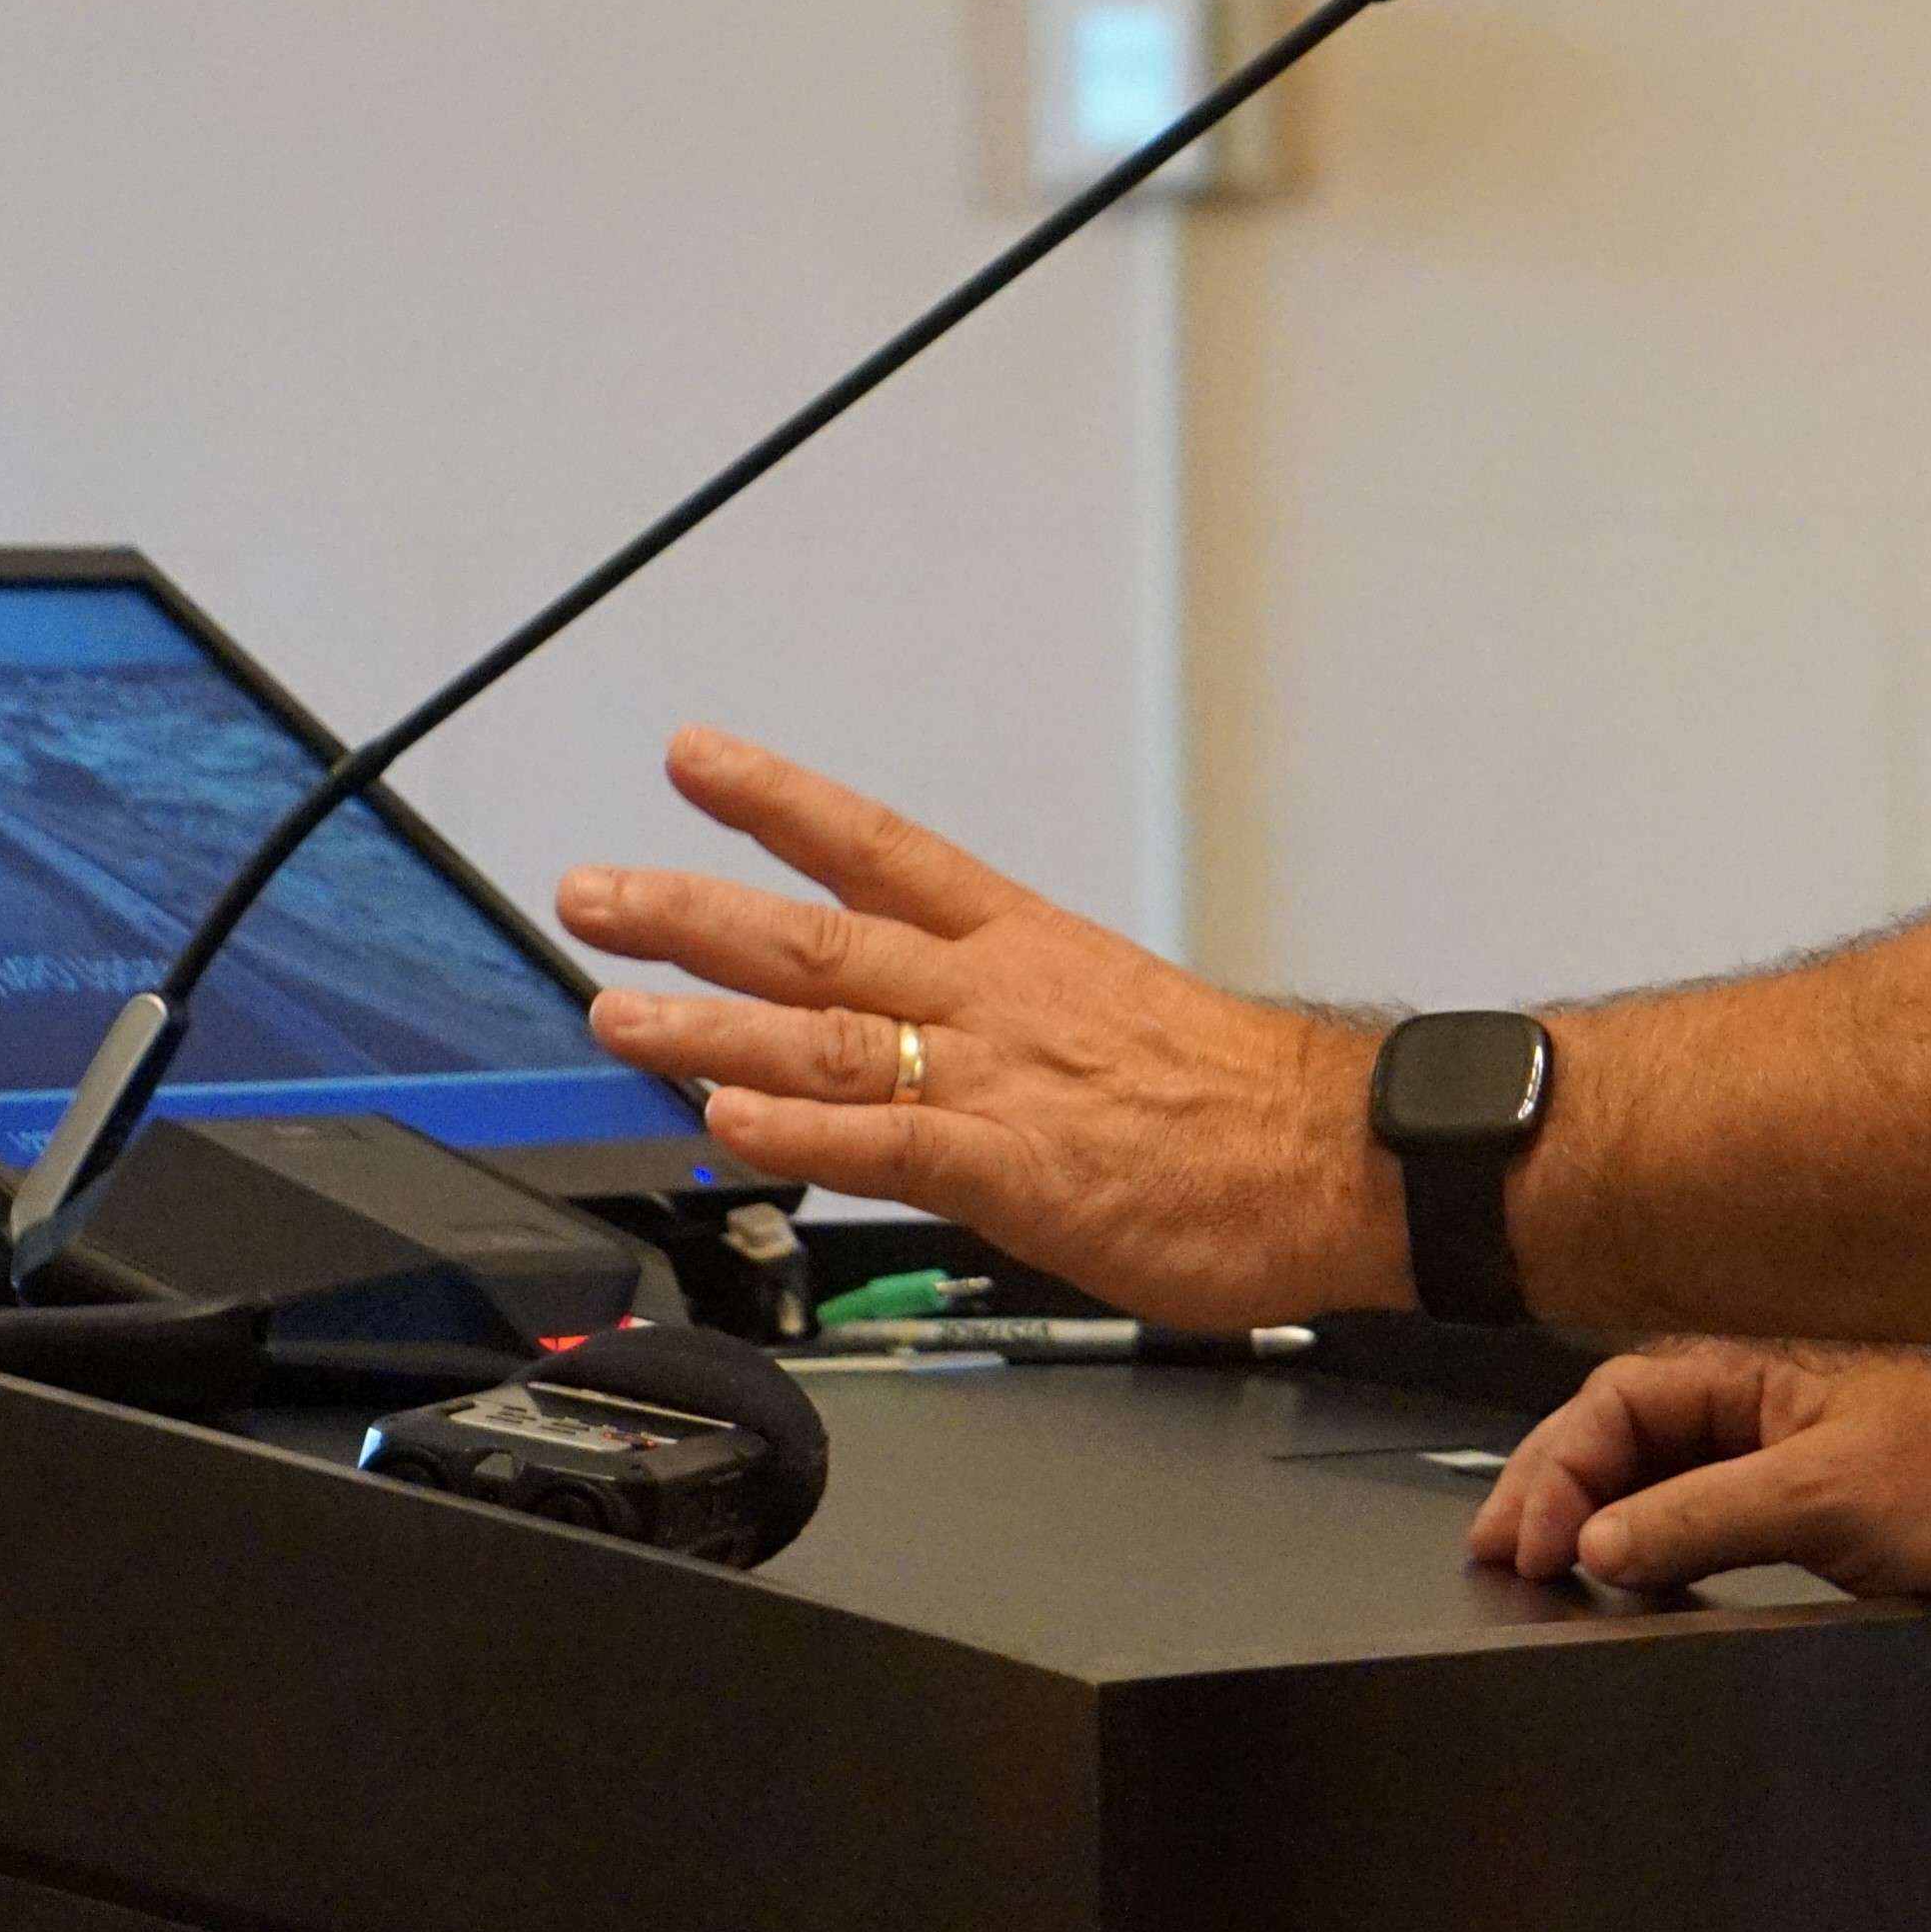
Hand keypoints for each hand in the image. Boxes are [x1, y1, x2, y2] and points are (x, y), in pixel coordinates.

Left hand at [558, 730, 1407, 1329]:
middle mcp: (994, 997)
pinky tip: (728, 1116)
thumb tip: (934, 1059)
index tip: (693, 761)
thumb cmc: (1243, 1107)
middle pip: (818, 934)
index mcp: (1024, 948)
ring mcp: (1000, 1078)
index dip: (777, 801)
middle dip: (691, 910)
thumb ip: (1008, 1037)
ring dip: (707, 1019)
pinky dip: (802, 1128)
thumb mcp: (1114, 1029)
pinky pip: (888, 1141)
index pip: (878, 848)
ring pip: (827, 1032)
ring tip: (612, 1008)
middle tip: (590, 891)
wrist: (1340, 1157)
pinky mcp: (1018, 1170)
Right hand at [1464, 1338, 1930, 1603]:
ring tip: (1532, 1561)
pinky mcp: (1794, 1503)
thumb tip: (1595, 1543)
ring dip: (1587, 1510)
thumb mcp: (1821, 1496)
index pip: (1620, 1400)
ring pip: (1649, 1469)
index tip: (1534, 1543)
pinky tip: (1616, 1573)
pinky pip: (1689, 1509)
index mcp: (1752, 1363)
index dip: (1562, 1467)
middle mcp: (1753, 1397)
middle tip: (1495, 1549)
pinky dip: (1639, 1539)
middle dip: (1552, 1481)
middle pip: (1621, 1428)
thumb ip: (1701, 1514)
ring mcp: (1773, 1450)